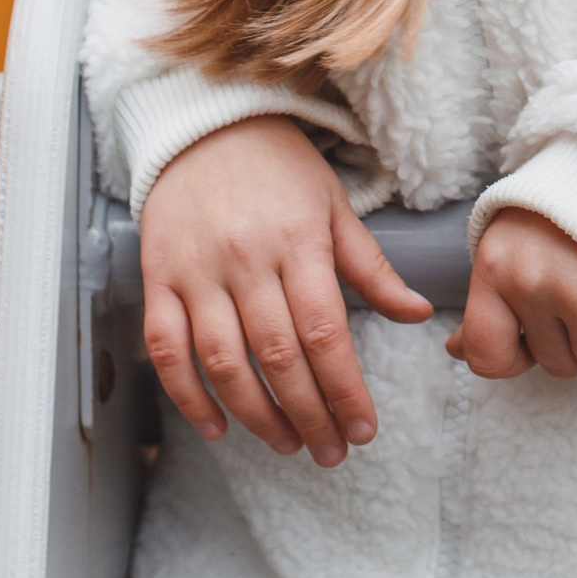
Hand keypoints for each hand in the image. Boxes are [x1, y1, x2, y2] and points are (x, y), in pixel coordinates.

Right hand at [139, 115, 433, 466]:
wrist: (205, 126)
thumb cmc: (280, 169)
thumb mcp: (335, 207)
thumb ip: (372, 267)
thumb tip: (417, 314)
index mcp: (298, 242)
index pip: (325, 333)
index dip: (344, 390)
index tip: (362, 428)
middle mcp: (246, 260)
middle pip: (278, 357)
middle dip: (309, 414)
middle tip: (331, 451)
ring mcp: (196, 273)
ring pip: (223, 361)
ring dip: (255, 415)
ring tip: (287, 444)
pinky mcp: (158, 280)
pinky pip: (167, 349)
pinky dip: (187, 396)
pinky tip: (217, 427)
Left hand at [455, 211, 576, 385]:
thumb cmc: (571, 207)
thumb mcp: (516, 243)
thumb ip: (490, 302)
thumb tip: (456, 350)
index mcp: (494, 263)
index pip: (484, 355)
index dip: (514, 359)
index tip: (535, 337)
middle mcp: (530, 280)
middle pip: (554, 363)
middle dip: (576, 340)